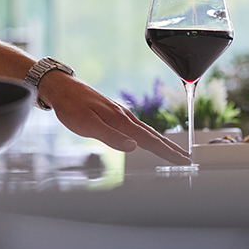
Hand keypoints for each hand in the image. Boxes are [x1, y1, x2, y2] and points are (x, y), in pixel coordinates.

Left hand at [38, 71, 191, 164]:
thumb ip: (111, 137)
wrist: (62, 87)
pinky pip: (138, 127)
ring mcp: (121, 114)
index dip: (167, 152)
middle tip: (187, 159)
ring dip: (162, 142)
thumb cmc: (72, 106)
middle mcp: (125, 117)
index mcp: (121, 121)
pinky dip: (149, 135)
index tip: (183, 161)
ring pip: (147, 131)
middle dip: (171, 148)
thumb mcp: (87, 124)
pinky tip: (147, 138)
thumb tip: (134, 147)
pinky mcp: (115, 114)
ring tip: (173, 151)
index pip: (150, 140)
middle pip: (153, 136)